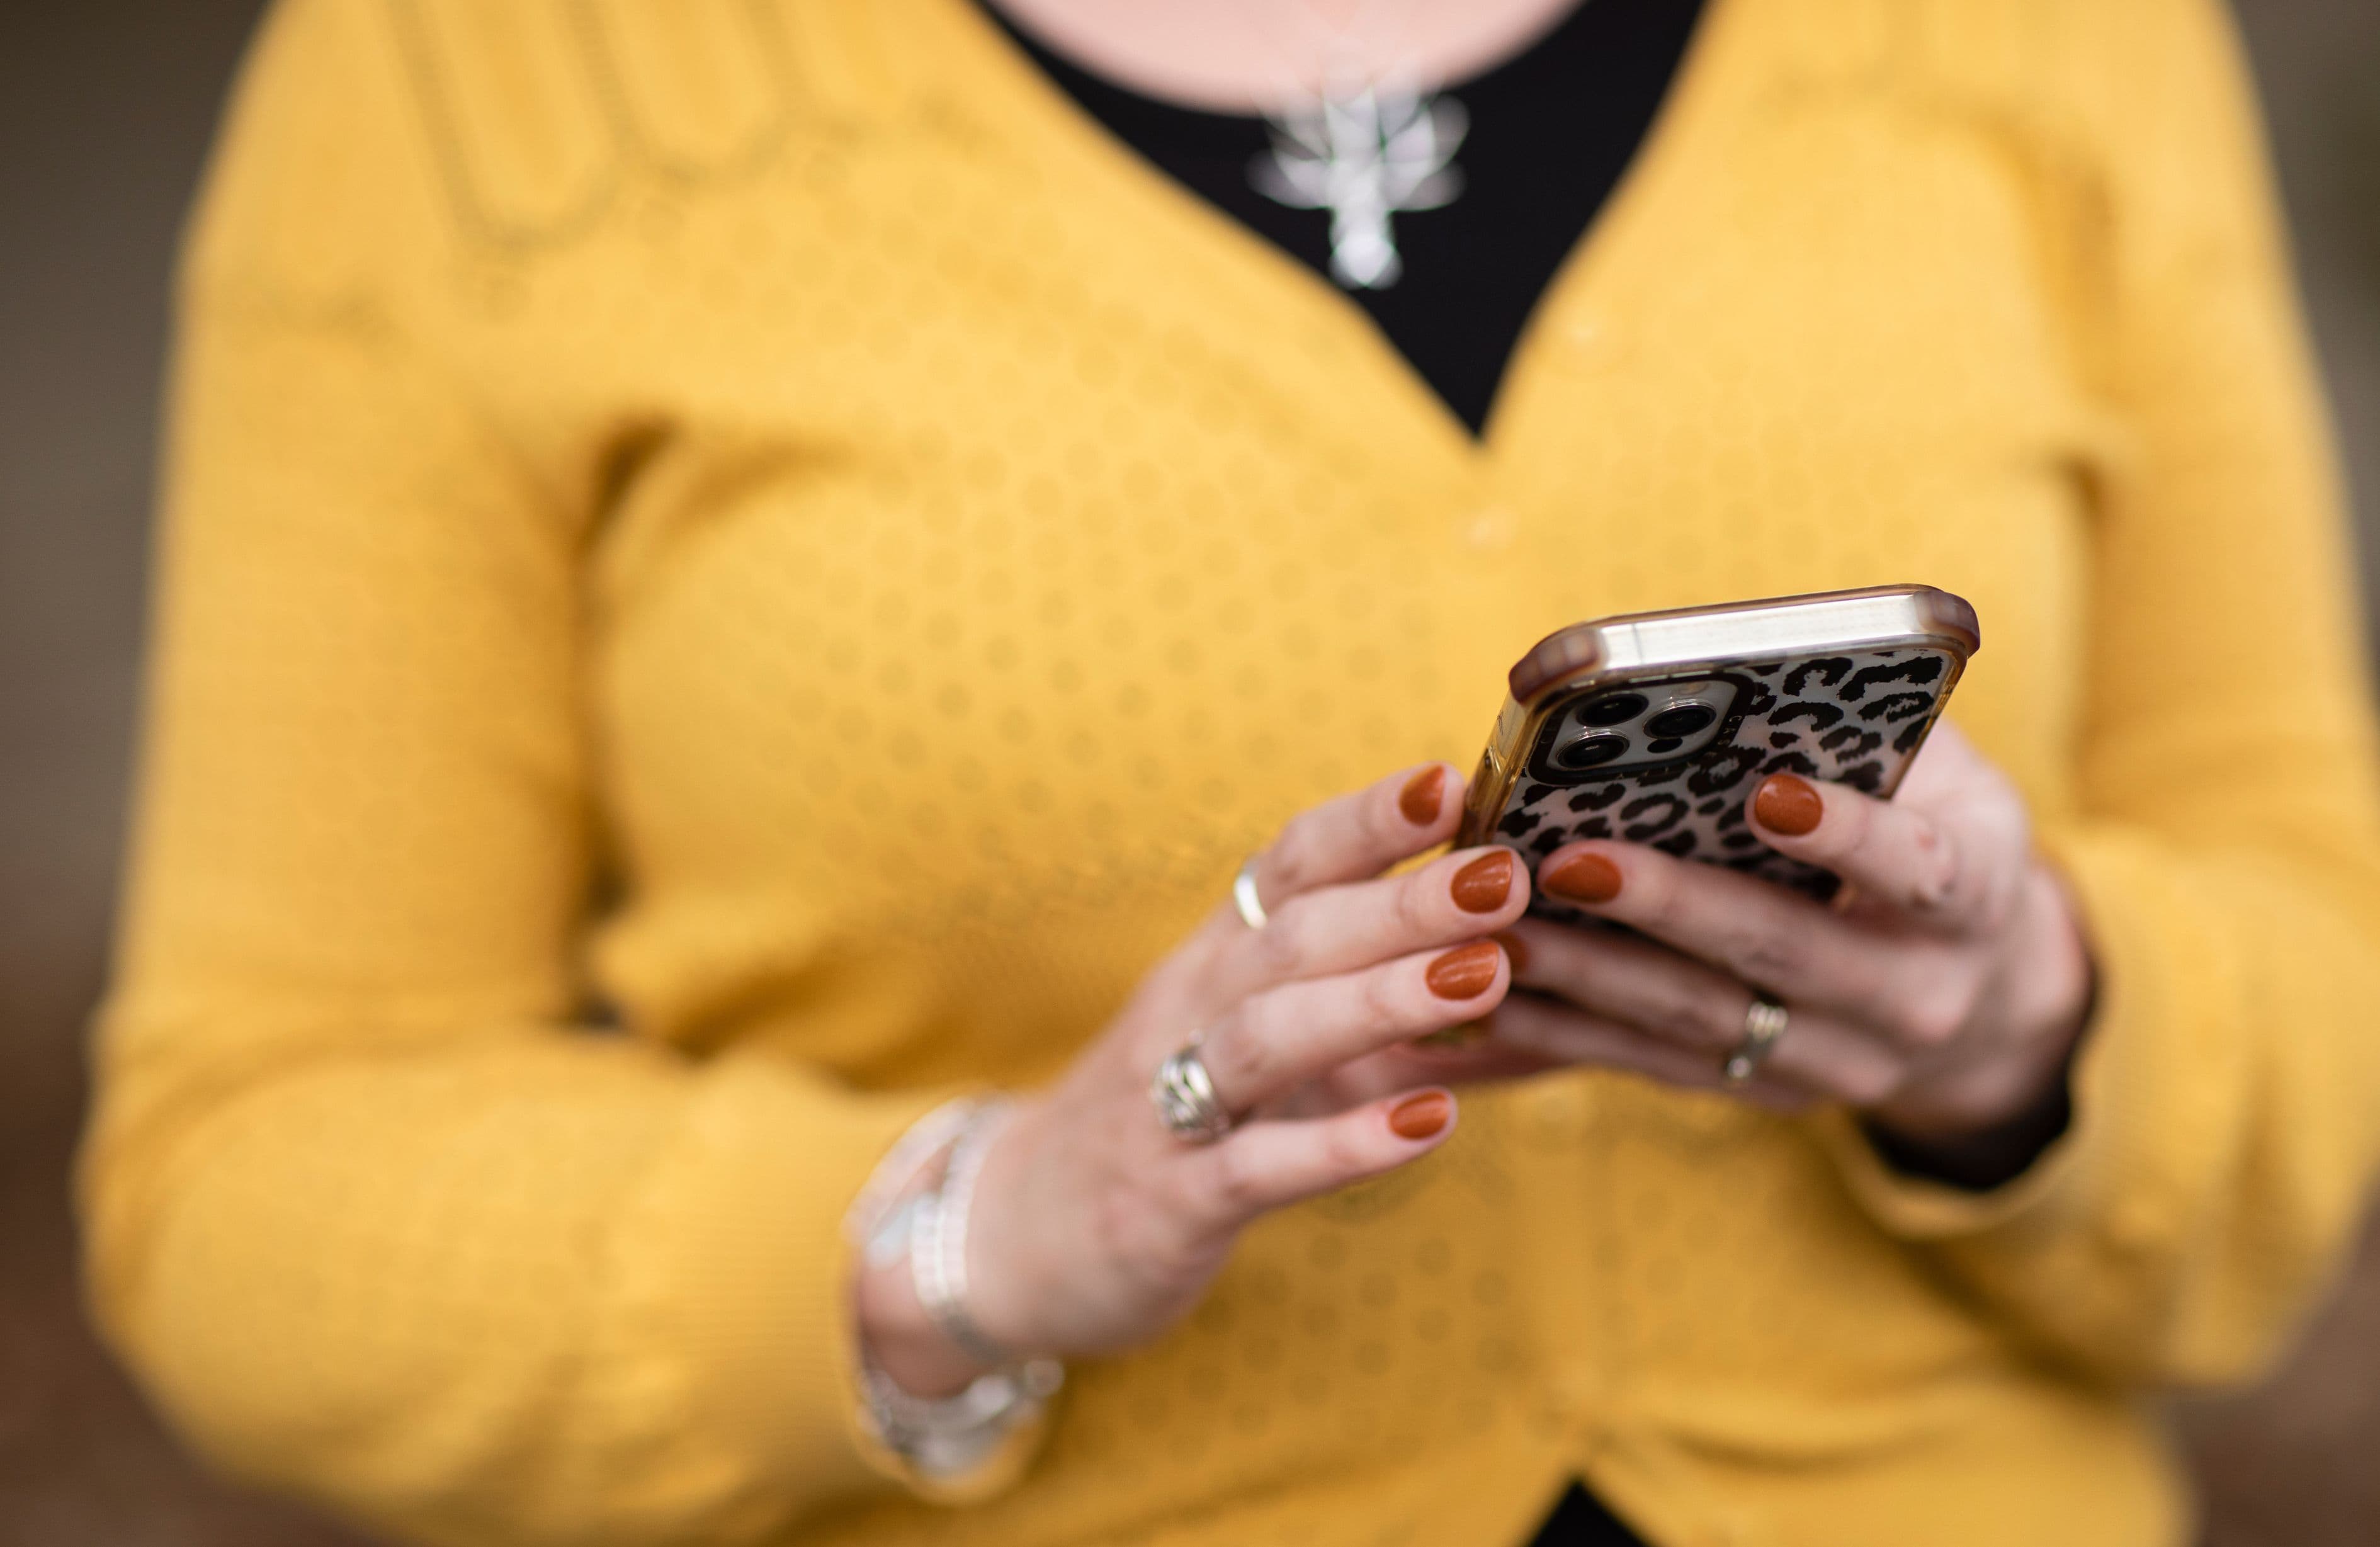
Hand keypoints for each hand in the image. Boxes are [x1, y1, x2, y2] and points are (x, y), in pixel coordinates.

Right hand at [858, 763, 1547, 1395]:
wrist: (1019, 1235)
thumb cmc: (1169, 1118)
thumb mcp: (1249, 1036)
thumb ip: (1354, 992)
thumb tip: (1505, 946)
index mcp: (1213, 959)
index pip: (1287, 867)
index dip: (1365, 821)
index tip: (1450, 780)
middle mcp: (1188, 1013)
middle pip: (1292, 939)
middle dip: (1402, 904)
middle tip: (1504, 875)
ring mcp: (1172, 1105)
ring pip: (1272, 1036)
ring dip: (1380, 1001)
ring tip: (1484, 975)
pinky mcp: (1174, 1201)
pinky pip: (1262, 1165)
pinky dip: (1348, 1143)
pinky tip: (1433, 1124)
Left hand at [1491, 721, 2092, 1142]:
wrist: (1986, 993)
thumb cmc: (1933, 834)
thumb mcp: (1939, 775)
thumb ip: (1856, 730)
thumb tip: (1728, 679)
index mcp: (1972, 898)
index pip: (1916, 868)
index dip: (1845, 835)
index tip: (1768, 795)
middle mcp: (1920, 994)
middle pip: (1784, 951)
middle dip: (1670, 906)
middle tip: (1572, 861)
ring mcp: (1847, 1060)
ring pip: (1707, 1020)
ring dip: (1596, 976)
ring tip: (1506, 928)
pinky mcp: (1774, 1091)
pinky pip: (1662, 1065)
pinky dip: (1575, 1033)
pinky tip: (1500, 996)